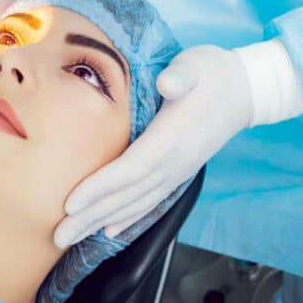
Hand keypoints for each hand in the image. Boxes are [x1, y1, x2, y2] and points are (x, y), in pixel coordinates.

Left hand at [53, 40, 302, 247]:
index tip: (70, 203)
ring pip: (135, 203)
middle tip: (58, 235)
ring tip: (72, 237)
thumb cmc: (212, 73)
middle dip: (90, 216)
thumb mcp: (196, 65)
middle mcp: (175, 163)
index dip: (99, 188)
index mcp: (172, 138)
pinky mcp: (178, 172)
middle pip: (127, 195)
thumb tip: (168, 82)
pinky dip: (127, 217)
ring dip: (101, 222)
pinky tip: (109, 230)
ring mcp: (177, 171)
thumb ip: (181, 74)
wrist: (244, 90)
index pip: (130, 169)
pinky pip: (150, 201)